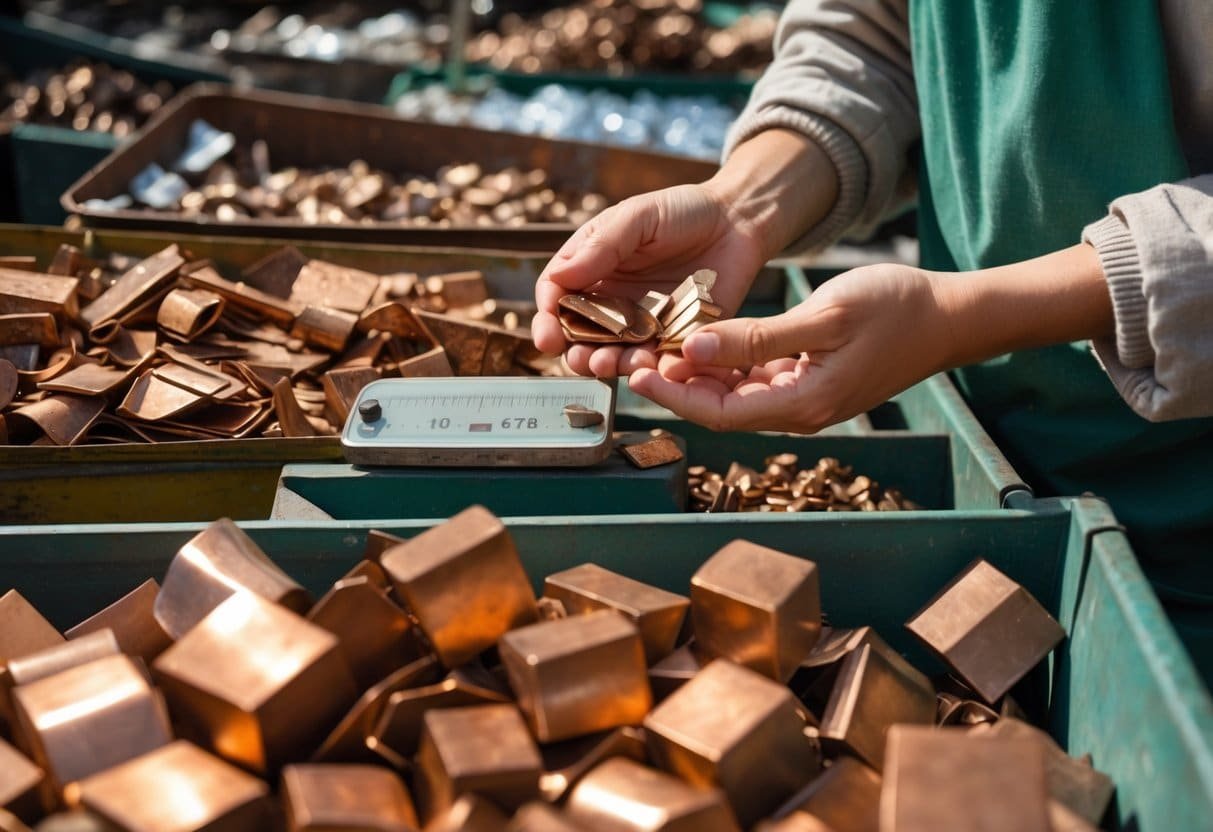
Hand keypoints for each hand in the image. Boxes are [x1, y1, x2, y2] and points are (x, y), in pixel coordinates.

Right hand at [531, 182, 767, 377]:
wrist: (738, 222)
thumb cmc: (683, 211)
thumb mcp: (638, 217)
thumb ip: (602, 245)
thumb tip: (559, 278)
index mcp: (592, 267)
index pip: (557, 296)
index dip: (547, 317)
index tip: (549, 334)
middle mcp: (610, 300)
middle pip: (579, 335)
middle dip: (574, 352)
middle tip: (579, 359)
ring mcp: (641, 323)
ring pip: (613, 353)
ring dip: (606, 364)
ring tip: (609, 365)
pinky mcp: (673, 338)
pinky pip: (655, 361)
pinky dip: (649, 370)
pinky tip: (648, 366)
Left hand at [628, 264, 953, 432]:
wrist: (950, 316)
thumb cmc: (896, 310)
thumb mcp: (824, 316)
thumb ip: (756, 338)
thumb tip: (692, 350)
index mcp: (801, 404)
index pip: (717, 413)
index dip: (673, 395)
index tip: (637, 369)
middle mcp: (798, 411)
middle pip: (718, 407)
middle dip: (674, 383)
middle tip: (631, 352)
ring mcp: (803, 398)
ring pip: (734, 392)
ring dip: (696, 372)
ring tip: (655, 342)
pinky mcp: (808, 380)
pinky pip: (755, 378)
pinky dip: (726, 361)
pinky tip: (701, 337)